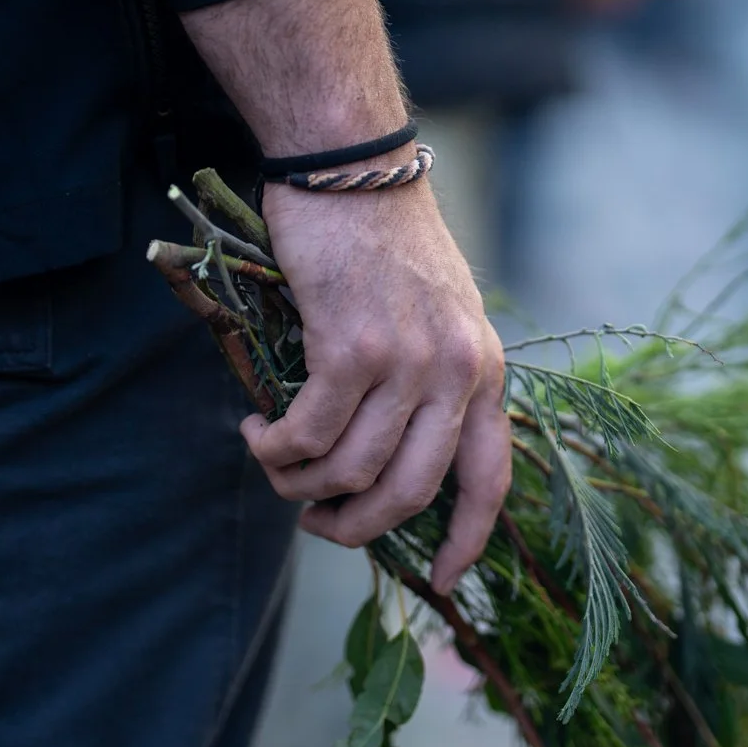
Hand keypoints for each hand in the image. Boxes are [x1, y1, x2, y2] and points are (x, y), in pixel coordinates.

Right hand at [240, 158, 512, 594]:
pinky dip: (275, 448)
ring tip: (274, 463)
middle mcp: (458, 372)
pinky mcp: (351, 346)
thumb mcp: (439, 314)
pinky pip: (308, 434)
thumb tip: (387, 464)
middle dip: (355, 529)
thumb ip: (432, 384)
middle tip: (317, 524)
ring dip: (300, 485)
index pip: (491, 478)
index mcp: (486, 370)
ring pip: (351, 471)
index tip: (440, 580)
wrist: (350, 166)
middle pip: (409, 494)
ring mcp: (408, 361)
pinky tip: (257, 431)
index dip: (467, 540)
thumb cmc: (384, 241)